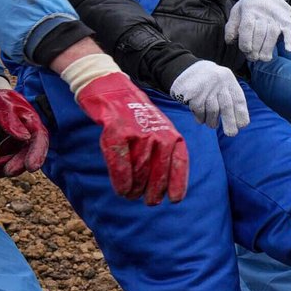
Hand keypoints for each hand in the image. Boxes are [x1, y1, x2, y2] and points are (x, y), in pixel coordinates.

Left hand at [0, 87, 49, 176]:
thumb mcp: (4, 108)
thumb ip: (12, 123)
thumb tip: (24, 138)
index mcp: (33, 124)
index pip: (39, 141)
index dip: (37, 155)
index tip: (31, 167)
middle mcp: (29, 136)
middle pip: (27, 154)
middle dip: (18, 165)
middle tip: (7, 171)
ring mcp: (18, 143)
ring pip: (16, 161)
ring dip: (5, 167)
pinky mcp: (7, 147)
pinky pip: (5, 161)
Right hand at [74, 71, 187, 203]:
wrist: (111, 89)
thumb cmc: (135, 115)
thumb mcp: (158, 128)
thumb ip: (164, 150)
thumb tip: (164, 183)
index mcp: (171, 134)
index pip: (179, 163)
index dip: (177, 183)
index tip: (174, 200)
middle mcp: (158, 134)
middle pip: (158, 172)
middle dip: (153, 191)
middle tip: (149, 201)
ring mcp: (138, 134)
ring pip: (139, 171)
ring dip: (135, 188)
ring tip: (131, 195)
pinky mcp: (117, 133)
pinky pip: (121, 164)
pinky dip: (121, 180)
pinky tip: (122, 190)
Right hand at [170, 60, 250, 135]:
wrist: (184, 68)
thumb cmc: (208, 81)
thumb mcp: (222, 82)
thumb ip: (230, 97)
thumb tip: (237, 121)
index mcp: (228, 81)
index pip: (238, 99)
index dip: (241, 114)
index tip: (242, 125)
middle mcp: (219, 83)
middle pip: (226, 107)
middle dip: (230, 123)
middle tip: (231, 133)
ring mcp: (205, 89)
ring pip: (213, 111)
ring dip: (212, 121)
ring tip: (211, 124)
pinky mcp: (193, 94)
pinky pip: (199, 111)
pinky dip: (201, 118)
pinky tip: (200, 119)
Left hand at [225, 0, 290, 62]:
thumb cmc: (249, 7)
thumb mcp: (237, 12)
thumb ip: (231, 27)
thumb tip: (230, 41)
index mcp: (248, 9)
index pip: (247, 27)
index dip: (246, 41)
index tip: (246, 50)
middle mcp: (263, 13)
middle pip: (260, 33)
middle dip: (255, 49)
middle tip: (253, 57)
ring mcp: (275, 16)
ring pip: (272, 34)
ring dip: (268, 49)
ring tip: (264, 58)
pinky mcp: (286, 20)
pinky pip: (290, 30)